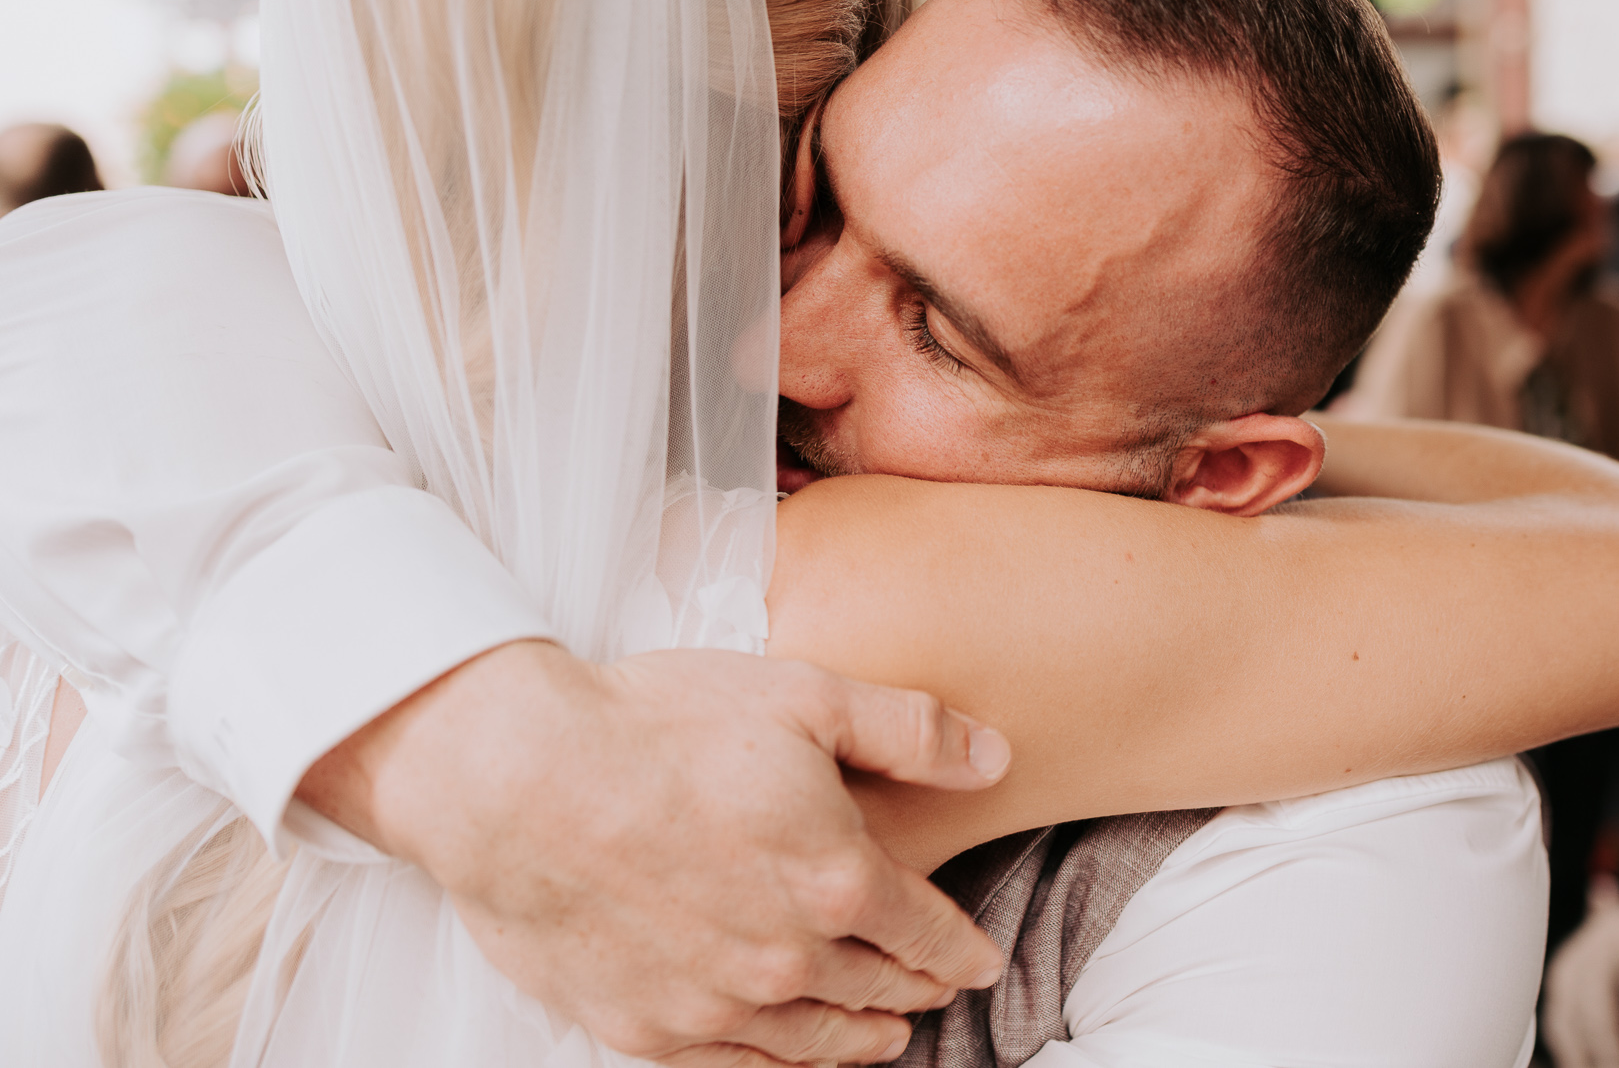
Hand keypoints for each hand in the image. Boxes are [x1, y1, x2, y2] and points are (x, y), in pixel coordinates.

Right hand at [298, 641, 1009, 1064]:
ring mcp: (714, 1004)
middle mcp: (785, 959)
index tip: (979, 960)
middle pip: (876, 990)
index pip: (926, 932)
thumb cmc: (655, 726)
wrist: (515, 778)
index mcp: (836, 881)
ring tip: (885, 1036)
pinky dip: (778, 1063)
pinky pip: (734, 1066)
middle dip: (915, 989)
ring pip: (813, 1041)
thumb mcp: (803, 696)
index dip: (961, 948)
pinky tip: (787, 1053)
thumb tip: (995, 757)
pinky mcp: (645, 1027)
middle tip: (934, 989)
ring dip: (859, 1038)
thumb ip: (909, 730)